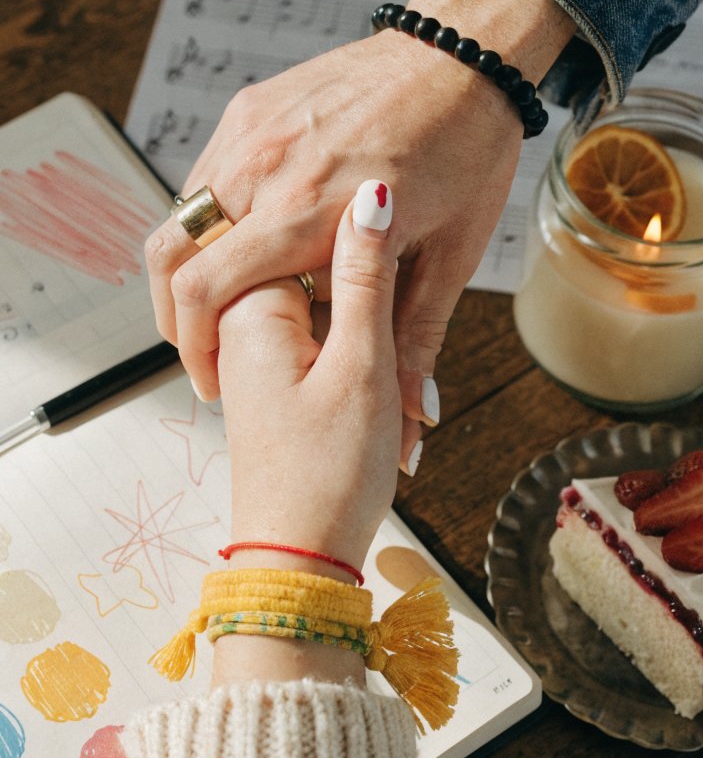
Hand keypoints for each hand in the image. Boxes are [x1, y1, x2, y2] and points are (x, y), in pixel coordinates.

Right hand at [146, 0, 575, 417]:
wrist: (462, 54)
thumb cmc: (466, 151)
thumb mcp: (449, 255)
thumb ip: (415, 339)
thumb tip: (417, 420)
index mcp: (309, 213)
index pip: (203, 293)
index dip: (194, 350)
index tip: (215, 381)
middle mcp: (266, 170)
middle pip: (170, 258)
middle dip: (172, 319)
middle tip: (203, 350)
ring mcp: (251, 132)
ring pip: (180, 217)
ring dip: (187, 269)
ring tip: (224, 302)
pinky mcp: (250, 108)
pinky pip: (204, 176)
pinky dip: (207, 221)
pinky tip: (244, 243)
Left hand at [216, 182, 403, 571]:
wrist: (302, 561)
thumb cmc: (331, 473)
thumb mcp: (362, 366)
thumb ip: (367, 277)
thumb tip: (372, 196)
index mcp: (251, 306)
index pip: (306, 224)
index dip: (363, 236)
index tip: (407, 246)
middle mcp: (240, 321)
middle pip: (310, 261)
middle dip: (366, 285)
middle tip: (399, 330)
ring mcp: (252, 350)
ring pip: (318, 301)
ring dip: (364, 324)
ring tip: (388, 370)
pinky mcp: (271, 376)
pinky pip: (315, 334)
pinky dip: (351, 349)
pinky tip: (376, 378)